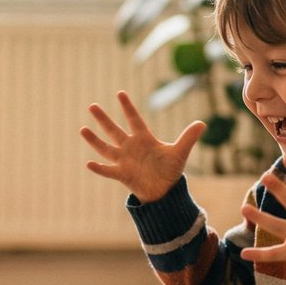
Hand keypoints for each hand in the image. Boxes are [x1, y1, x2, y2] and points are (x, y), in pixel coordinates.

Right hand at [81, 91, 204, 202]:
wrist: (164, 191)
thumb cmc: (170, 170)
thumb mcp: (180, 153)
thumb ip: (188, 137)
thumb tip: (203, 123)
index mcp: (144, 139)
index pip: (134, 119)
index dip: (128, 107)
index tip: (120, 93)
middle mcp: (131, 147)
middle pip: (114, 130)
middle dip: (103, 119)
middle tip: (92, 106)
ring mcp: (124, 161)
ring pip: (106, 148)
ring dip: (94, 140)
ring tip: (82, 129)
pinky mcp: (122, 175)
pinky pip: (108, 171)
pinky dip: (99, 168)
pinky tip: (88, 163)